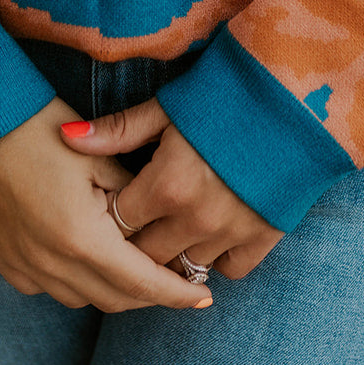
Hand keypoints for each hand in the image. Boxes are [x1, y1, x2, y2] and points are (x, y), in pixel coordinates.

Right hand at [0, 96, 212, 313]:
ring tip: (135, 268)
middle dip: (150, 295)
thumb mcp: (98, 155)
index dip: (177, 293)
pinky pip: (46, 286)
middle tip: (177, 281)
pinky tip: (85, 257)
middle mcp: (49, 263)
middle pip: (114, 299)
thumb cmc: (39, 124)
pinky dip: (74, 280)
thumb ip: (131, 197)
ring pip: (80, 297)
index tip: (205, 298)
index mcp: (81, 237)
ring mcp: (19, 265)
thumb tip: (157, 222)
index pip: (142, 282)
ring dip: (112, 289)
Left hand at [59, 98, 283, 280]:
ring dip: (173, 253)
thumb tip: (66, 137)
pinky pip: (230, 270)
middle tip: (135, 223)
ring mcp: (232, 231)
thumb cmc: (226, 94)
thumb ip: (118, 130)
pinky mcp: (265, 235)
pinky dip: (217, 258)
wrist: (297, 95)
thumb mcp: (168, 106)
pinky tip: (210, 235)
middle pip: (145, 256)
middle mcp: (196, 217)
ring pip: (184, 269)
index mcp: (167, 183)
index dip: (108, 214)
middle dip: (134, 244)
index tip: (109, 202)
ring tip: (169, 230)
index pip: (117, 223)